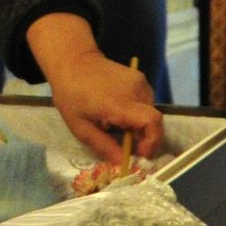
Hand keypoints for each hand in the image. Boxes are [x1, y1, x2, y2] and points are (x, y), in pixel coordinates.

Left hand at [25, 13, 162, 163]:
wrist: (72, 61)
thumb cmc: (71, 95)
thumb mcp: (81, 127)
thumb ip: (104, 146)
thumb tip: (122, 163)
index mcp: (120, 103)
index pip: (152, 122)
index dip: (152, 141)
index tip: (140, 153)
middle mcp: (135, 90)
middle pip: (153, 120)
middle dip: (144, 137)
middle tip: (126, 144)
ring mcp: (139, 81)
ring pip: (150, 111)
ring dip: (140, 124)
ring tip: (118, 125)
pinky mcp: (139, 77)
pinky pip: (146, 100)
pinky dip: (138, 111)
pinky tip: (120, 111)